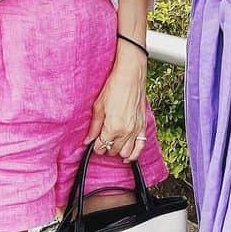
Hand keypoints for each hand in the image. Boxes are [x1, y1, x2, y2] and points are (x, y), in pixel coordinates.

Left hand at [83, 42, 147, 163]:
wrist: (131, 75)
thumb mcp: (98, 106)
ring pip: (127, 152)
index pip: (102, 146)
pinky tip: (129, 155)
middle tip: (102, 142)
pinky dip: (135, 153)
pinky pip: (141, 146)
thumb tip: (88, 139)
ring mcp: (136, 129)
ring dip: (119, 151)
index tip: (94, 143)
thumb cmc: (115, 87)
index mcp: (113, 127)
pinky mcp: (142, 125)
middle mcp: (125, 131)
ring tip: (113, 146)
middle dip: (106, 148)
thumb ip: (94, 126)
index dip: (96, 146)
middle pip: (113, 150)